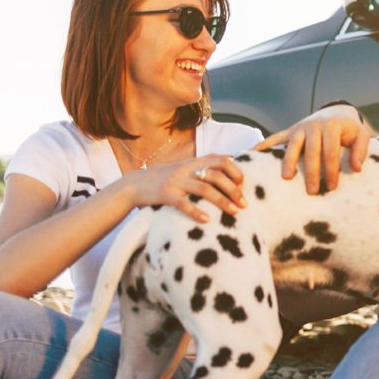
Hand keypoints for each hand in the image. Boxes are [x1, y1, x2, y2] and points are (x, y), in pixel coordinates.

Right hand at [124, 156, 245, 222]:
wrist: (134, 184)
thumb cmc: (165, 177)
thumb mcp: (185, 166)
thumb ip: (205, 163)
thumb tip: (231, 158)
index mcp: (194, 162)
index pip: (221, 160)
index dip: (235, 171)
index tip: (243, 185)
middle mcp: (186, 169)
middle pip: (216, 175)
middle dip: (234, 190)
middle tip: (244, 204)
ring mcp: (176, 181)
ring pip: (204, 189)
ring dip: (222, 201)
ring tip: (234, 212)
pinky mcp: (165, 194)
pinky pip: (183, 203)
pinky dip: (196, 212)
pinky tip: (207, 220)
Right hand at [255, 105, 370, 192]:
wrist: (336, 112)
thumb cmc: (349, 129)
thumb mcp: (360, 135)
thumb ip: (361, 150)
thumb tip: (357, 168)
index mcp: (332, 127)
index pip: (331, 151)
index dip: (331, 169)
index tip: (332, 186)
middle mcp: (314, 126)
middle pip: (311, 151)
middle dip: (311, 171)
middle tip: (312, 191)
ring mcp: (300, 128)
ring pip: (293, 145)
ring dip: (288, 161)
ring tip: (286, 178)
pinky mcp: (291, 130)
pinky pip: (276, 138)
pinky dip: (264, 144)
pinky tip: (253, 152)